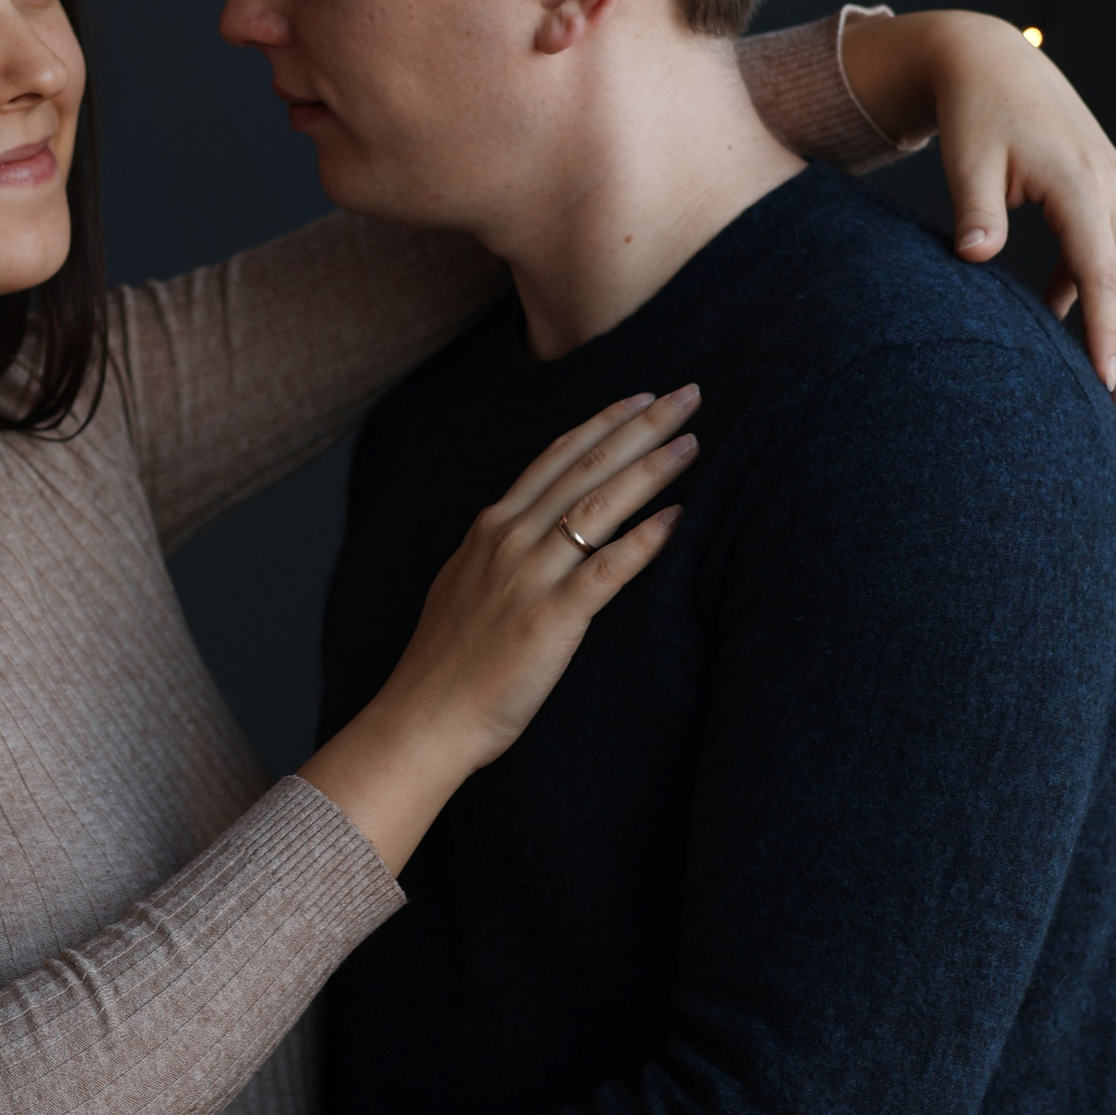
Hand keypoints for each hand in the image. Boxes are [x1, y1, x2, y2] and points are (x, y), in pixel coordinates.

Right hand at [298, 386, 696, 869]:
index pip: (554, 458)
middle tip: (686, 395)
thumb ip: (497, 554)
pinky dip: (644, 540)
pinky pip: (606, 569)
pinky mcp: (550, 619)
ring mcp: (528, 576)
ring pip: (599, 506)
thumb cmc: (446, 666)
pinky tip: (677, 517)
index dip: (601, 423)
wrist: (423, 719)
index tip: (639, 398)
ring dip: (650, 468)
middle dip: (640, 426)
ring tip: (692, 443)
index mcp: (489, 529)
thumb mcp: (464, 587)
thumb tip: (527, 536)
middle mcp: (509, 540)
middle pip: (585, 468)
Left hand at [841, 8, 1115, 419]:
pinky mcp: (1103, 188)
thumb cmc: (972, 111)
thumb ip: (974, 211)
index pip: (1101, 273)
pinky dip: (1094, 291)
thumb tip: (972, 257)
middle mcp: (1111, 186)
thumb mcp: (966, 159)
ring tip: (1108, 386)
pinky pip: (1108, 253)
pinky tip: (1062, 323)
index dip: (1106, 332)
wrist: (989, 59)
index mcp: (1080, 182)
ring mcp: (1114, 186)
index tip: (1106, 383)